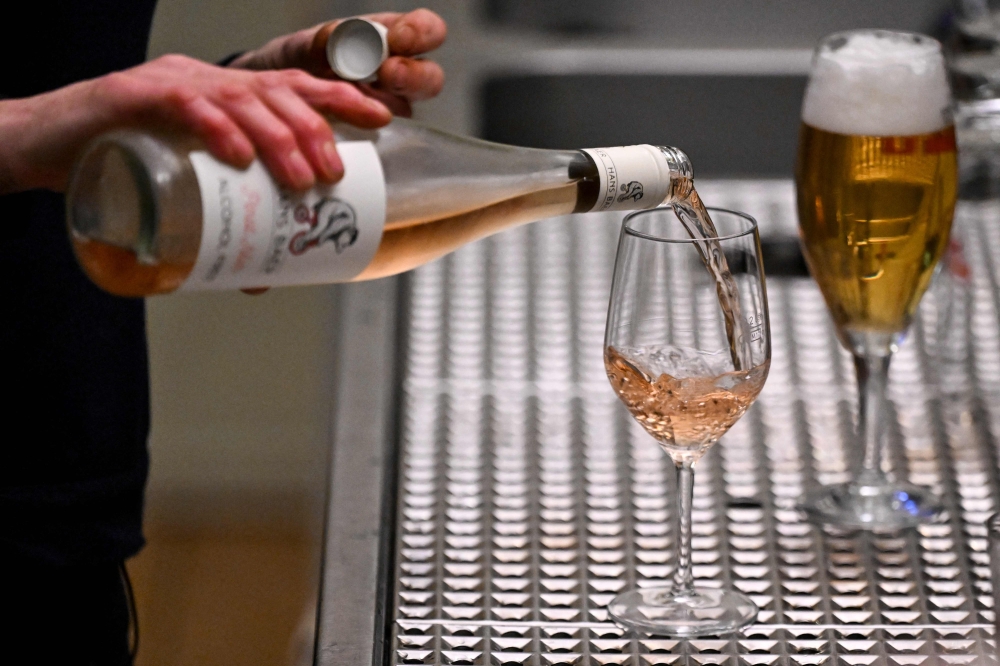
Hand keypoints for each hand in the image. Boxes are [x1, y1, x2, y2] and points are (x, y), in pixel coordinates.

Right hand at [0, 54, 394, 194]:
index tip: (383, 118)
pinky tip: (240, 157)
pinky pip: (184, 104)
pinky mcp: (132, 96)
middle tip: (335, 173)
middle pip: (277, 92)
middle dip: (316, 130)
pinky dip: (218, 128)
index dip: (341, 99)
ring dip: (280, 137)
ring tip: (304, 176)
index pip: (294, 87)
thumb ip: (222, 226)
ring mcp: (170, 83)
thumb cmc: (119, 165)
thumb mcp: (183, 189)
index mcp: (226, 96)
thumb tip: (264, 278)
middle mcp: (206, 80)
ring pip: (241, 97)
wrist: (41, 148)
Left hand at [228, 9, 446, 116]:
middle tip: (388, 74)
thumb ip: (325, 41)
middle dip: (414, 74)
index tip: (399, 41)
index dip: (421, 33)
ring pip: (414, 107)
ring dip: (397, 104)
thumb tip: (343, 38)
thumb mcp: (305, 48)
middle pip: (431, 76)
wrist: (272, 102)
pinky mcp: (378, 136)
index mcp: (389, 39)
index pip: (426, 31)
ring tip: (374, 104)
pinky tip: (358, 130)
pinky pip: (389, 139)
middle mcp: (398, 73)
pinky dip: (375, 134)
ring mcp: (390, 107)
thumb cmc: (298, 66)